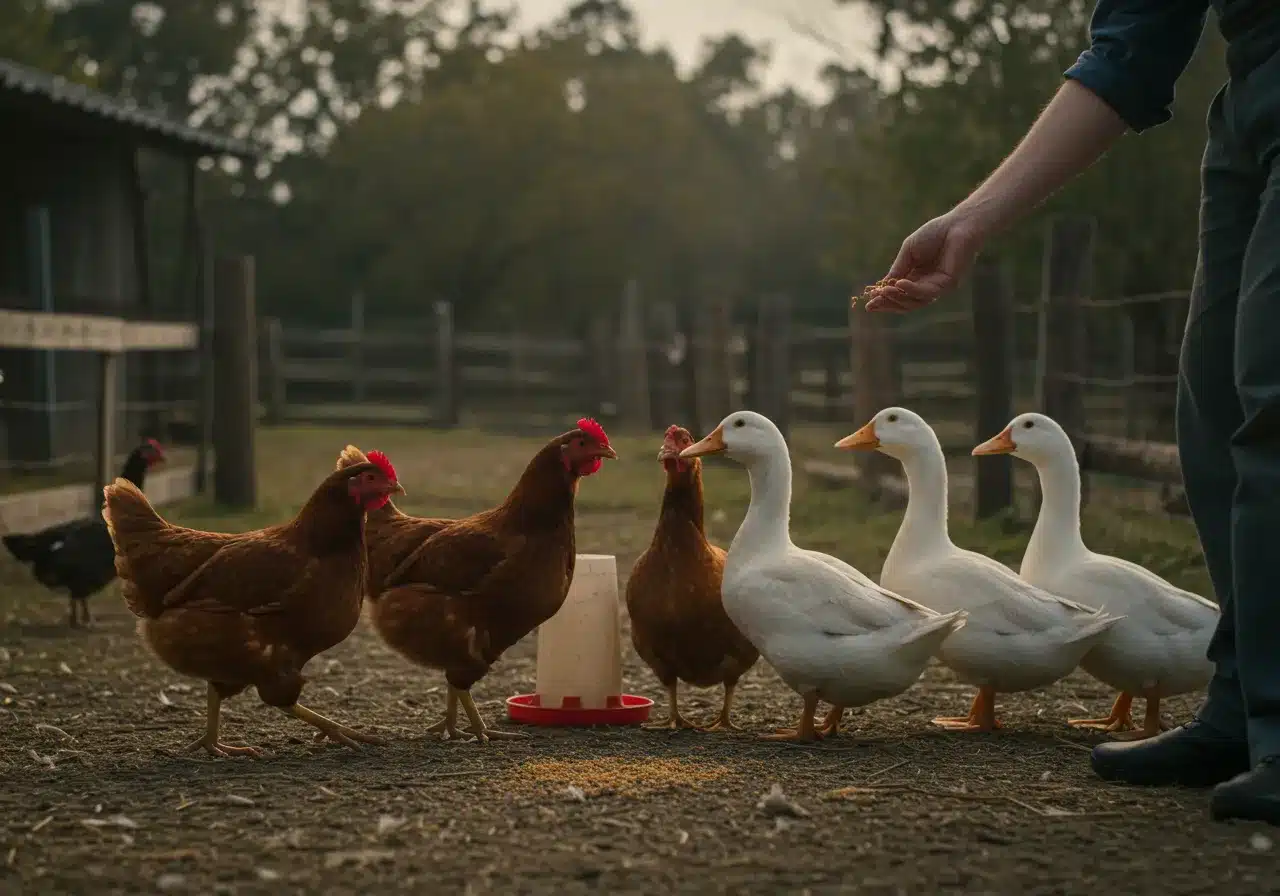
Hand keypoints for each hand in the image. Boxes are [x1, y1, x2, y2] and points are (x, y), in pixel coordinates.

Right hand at [861, 211, 986, 312]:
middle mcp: (927, 285)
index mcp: (917, 276)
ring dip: (898, 298)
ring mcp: (938, 287)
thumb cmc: (935, 234)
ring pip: (916, 302)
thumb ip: (898, 269)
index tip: (868, 303)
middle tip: (873, 305)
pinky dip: (912, 290)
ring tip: (884, 292)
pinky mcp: (948, 284)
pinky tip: (901, 284)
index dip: (884, 299)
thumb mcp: (909, 252)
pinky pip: (927, 292)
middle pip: (906, 303)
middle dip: (889, 304)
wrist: (958, 225)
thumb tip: (883, 287)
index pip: (899, 293)